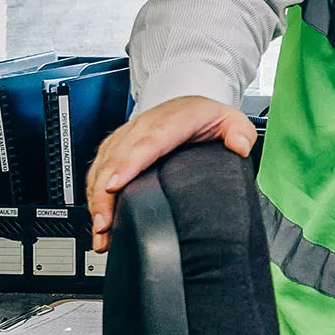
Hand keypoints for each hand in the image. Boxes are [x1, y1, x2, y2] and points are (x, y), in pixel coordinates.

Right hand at [86, 95, 257, 252]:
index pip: (146, 143)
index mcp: (169, 121)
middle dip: (104, 194)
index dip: (128, 165)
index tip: (115, 186)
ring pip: (102, 167)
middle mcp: (141, 128)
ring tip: (100, 231)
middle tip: (104, 224)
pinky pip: (98, 170)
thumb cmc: (205, 115)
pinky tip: (98, 219)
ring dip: (96, 199)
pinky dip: (93, 194)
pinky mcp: (115, 147)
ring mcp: (125, 138)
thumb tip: (239, 146)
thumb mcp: (231, 119)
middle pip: (116, 161)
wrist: (188, 103)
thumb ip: (240, 132)